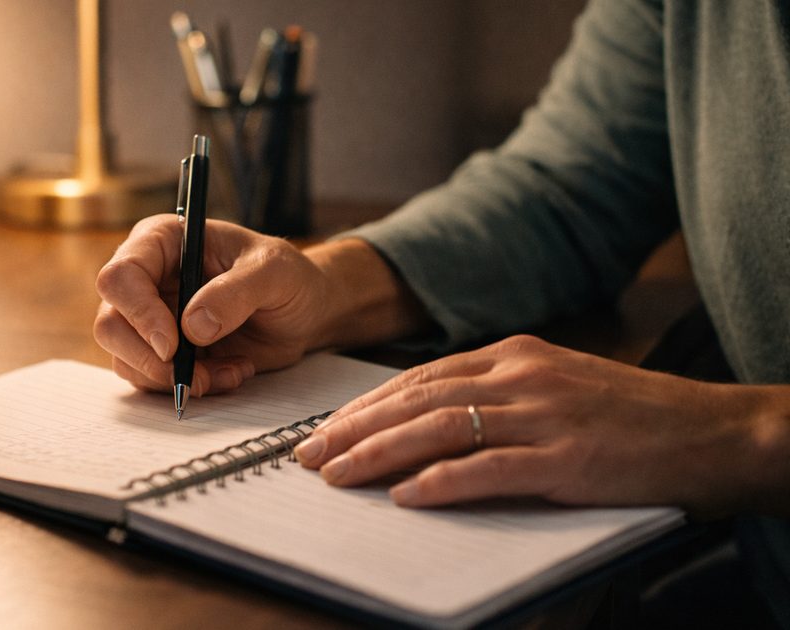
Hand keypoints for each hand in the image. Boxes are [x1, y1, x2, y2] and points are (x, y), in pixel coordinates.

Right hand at [94, 215, 331, 395]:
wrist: (304, 312)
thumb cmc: (288, 277)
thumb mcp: (274, 272)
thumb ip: (236, 291)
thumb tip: (192, 326)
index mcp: (162, 242)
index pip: (120, 276)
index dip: (138, 313)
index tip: (173, 344)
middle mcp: (147, 280)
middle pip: (110, 324)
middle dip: (150, 359)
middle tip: (195, 375)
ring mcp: (150, 319)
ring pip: (125, 359)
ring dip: (175, 378)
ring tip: (229, 371)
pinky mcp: (162, 353)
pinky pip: (152, 381)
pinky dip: (191, 387)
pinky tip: (229, 373)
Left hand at [294, 335, 789, 516]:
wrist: (711, 431)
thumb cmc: (629, 415)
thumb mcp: (555, 385)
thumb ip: (495, 395)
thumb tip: (427, 420)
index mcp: (514, 355)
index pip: (418, 377)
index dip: (366, 405)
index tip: (326, 428)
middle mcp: (521, 376)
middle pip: (415, 398)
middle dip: (354, 427)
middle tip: (310, 454)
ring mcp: (544, 414)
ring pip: (440, 427)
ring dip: (380, 453)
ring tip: (339, 475)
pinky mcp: (568, 457)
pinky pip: (490, 467)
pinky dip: (442, 482)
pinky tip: (408, 496)